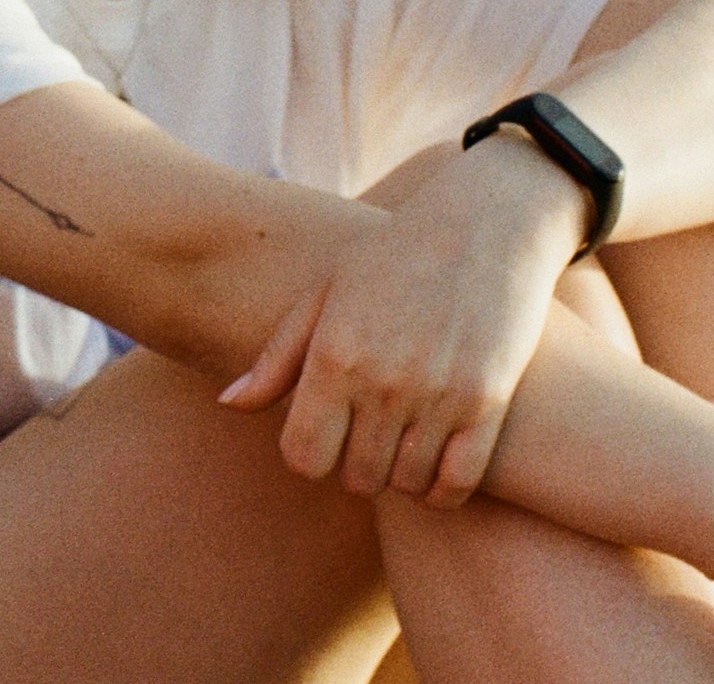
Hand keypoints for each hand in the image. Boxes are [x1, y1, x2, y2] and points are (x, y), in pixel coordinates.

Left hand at [218, 138, 582, 505]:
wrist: (483, 225)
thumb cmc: (391, 259)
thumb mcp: (323, 296)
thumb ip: (276, 358)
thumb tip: (226, 405)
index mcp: (332, 356)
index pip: (303, 457)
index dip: (309, 456)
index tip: (325, 436)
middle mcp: (381, 381)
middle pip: (357, 477)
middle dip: (355, 466)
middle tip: (367, 438)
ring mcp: (437, 394)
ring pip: (406, 483)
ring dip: (400, 474)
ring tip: (402, 442)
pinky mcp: (486, 402)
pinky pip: (457, 483)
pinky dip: (444, 488)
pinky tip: (439, 461)